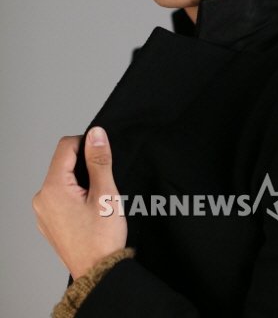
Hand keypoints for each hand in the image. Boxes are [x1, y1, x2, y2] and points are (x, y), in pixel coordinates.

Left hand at [32, 126, 126, 278]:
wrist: (98, 273)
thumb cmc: (102, 238)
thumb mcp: (106, 193)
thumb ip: (99, 160)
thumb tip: (96, 133)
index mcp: (53, 188)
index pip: (66, 146)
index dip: (86, 144)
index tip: (102, 157)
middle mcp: (42, 198)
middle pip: (63, 162)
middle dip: (84, 164)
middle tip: (102, 183)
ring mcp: (43, 211)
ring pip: (62, 178)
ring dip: (80, 179)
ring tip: (97, 198)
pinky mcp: (48, 220)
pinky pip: (59, 195)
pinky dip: (74, 193)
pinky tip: (89, 208)